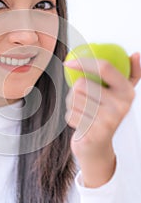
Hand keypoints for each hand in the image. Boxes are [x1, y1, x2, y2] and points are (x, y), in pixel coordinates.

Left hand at [64, 52, 140, 187]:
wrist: (98, 147)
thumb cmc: (106, 115)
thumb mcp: (121, 95)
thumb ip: (130, 74)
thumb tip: (135, 54)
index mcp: (127, 92)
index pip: (104, 67)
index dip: (84, 62)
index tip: (68, 62)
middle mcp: (121, 106)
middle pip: (82, 84)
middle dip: (74, 91)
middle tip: (82, 100)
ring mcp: (109, 121)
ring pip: (73, 99)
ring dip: (71, 105)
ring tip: (82, 112)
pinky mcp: (95, 133)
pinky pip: (70, 115)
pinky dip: (70, 118)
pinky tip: (81, 123)